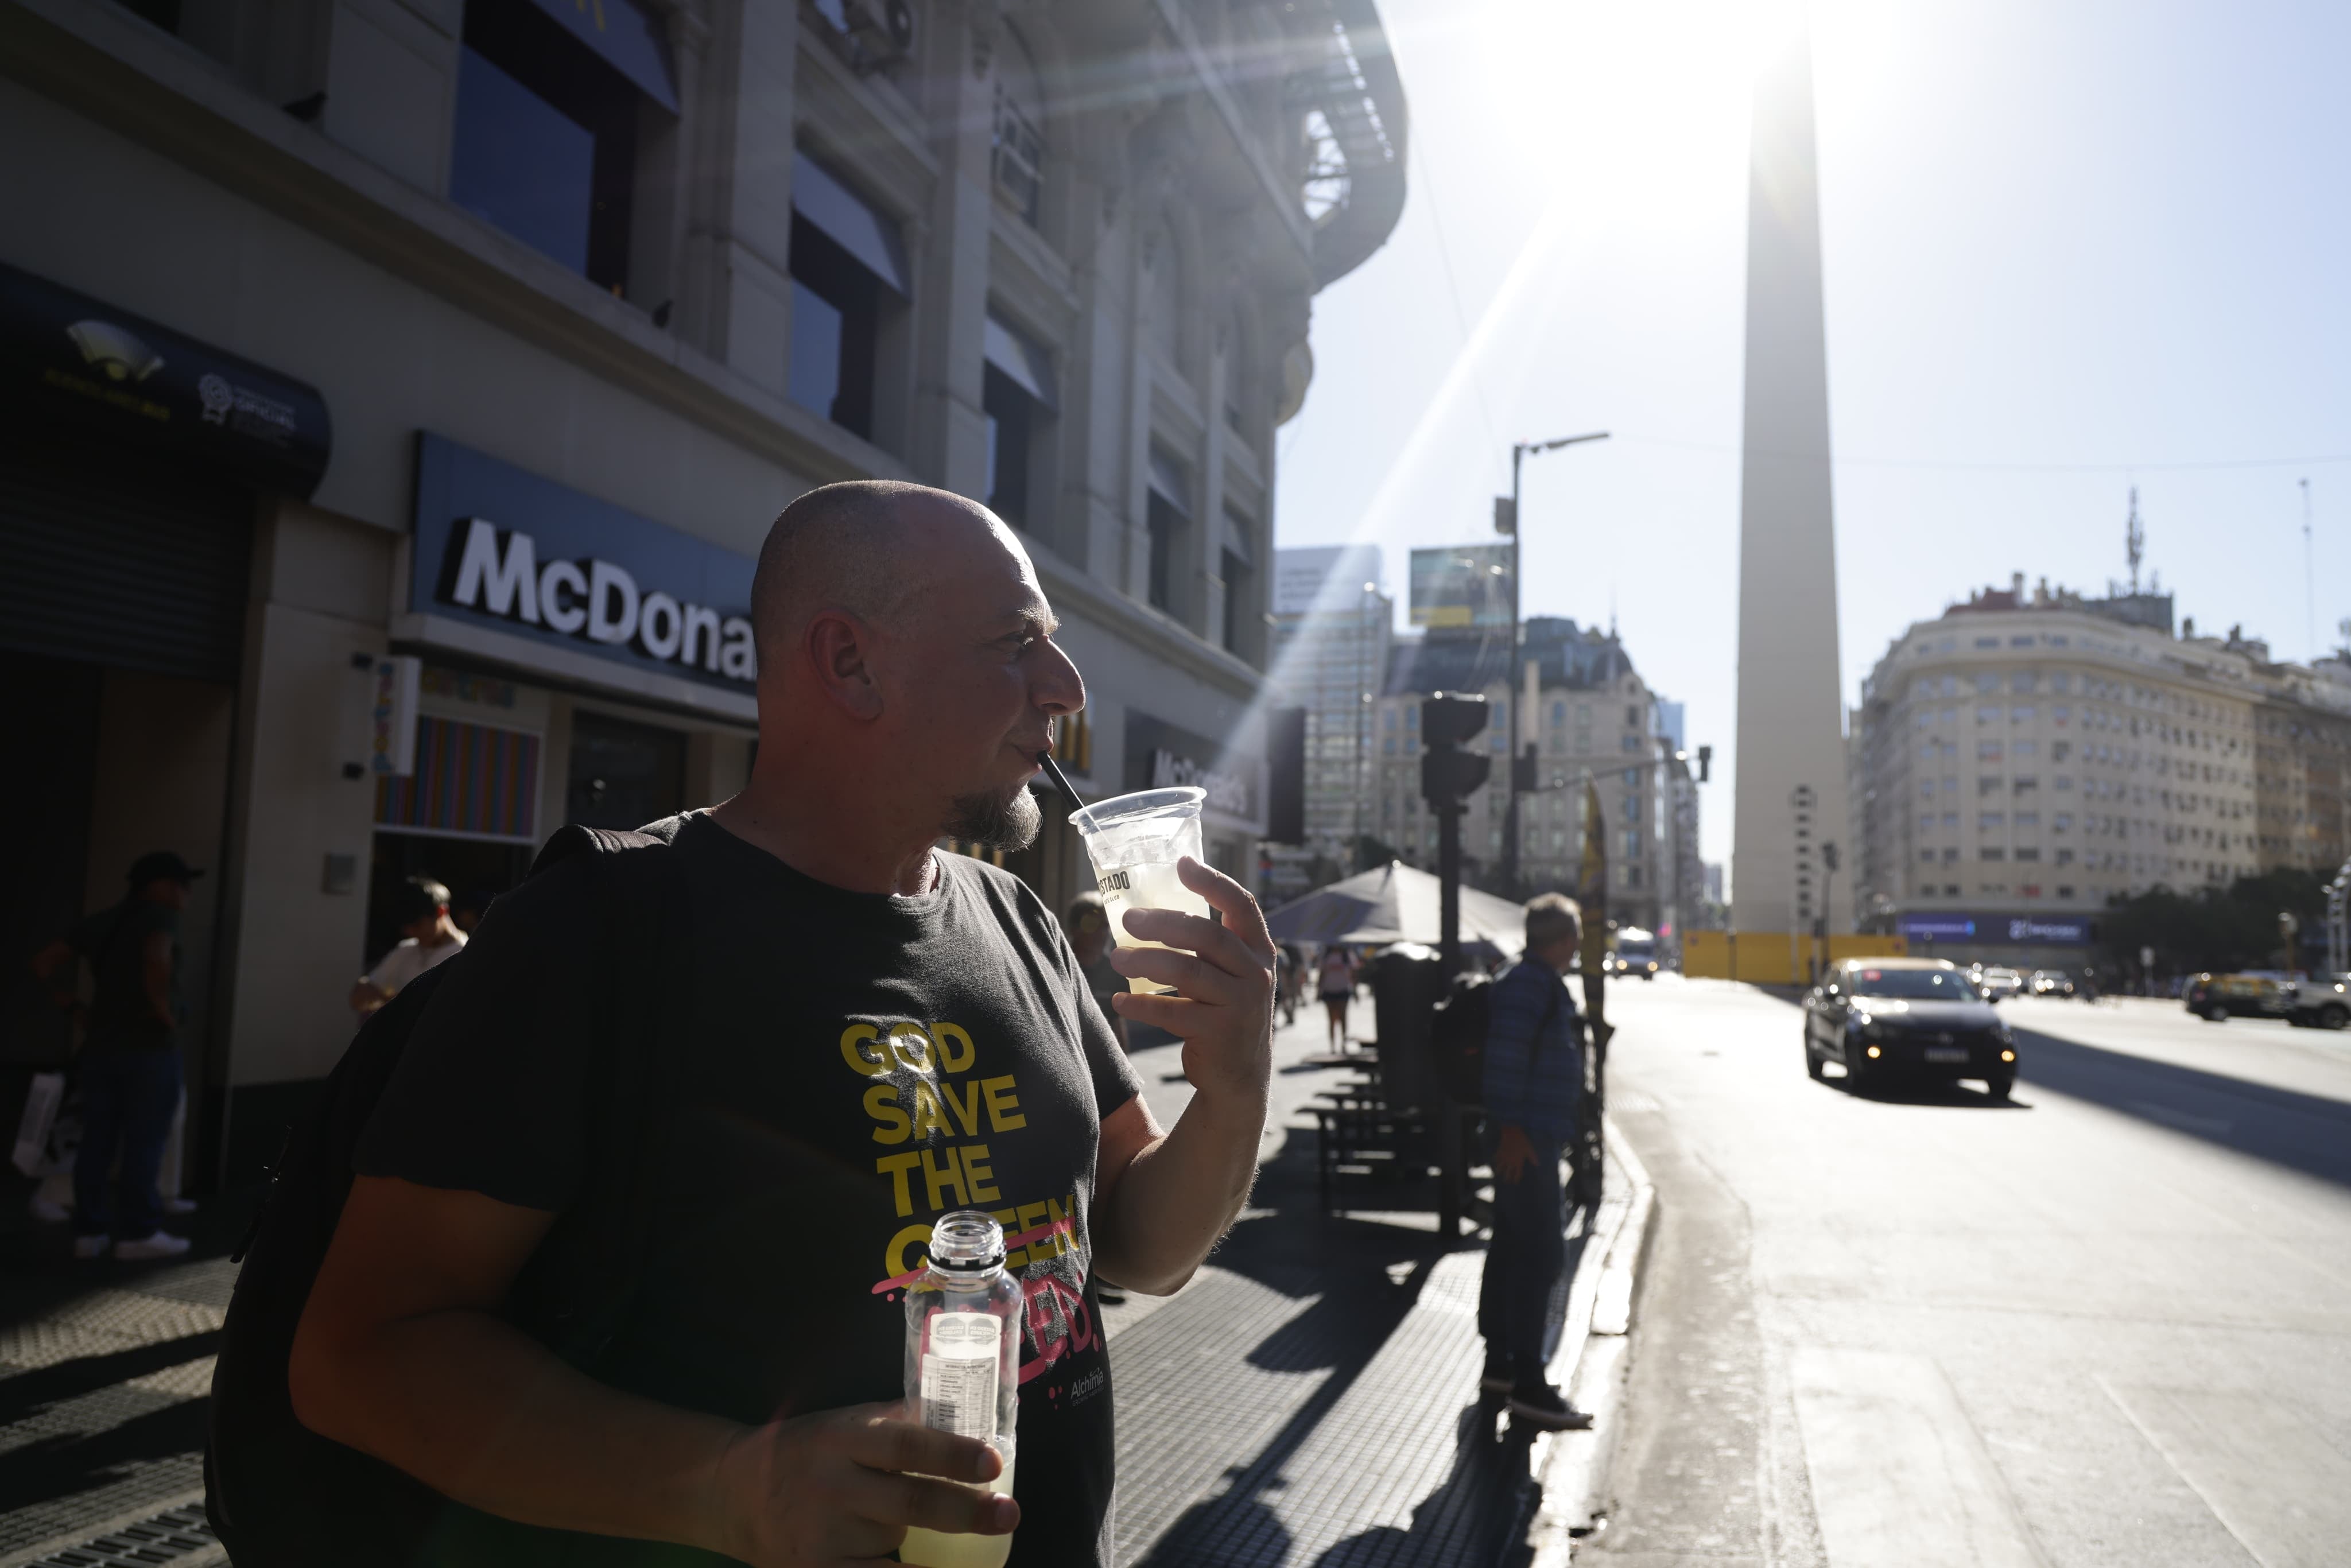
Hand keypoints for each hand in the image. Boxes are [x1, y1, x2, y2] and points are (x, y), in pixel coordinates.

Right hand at [704, 1400, 1014, 1565]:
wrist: (732, 1492)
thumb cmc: (807, 1450)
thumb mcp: (846, 1423)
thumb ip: (900, 1423)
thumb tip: (971, 1421)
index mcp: (843, 1438)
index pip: (905, 1445)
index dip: (952, 1454)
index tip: (992, 1463)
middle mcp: (832, 1486)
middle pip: (910, 1504)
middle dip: (965, 1512)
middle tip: (1007, 1515)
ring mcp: (821, 1537)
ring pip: (892, 1545)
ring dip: (923, 1545)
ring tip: (944, 1538)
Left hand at [1109, 857, 1275, 1106]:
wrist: (1240, 1077)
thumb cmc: (1224, 1011)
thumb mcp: (1231, 974)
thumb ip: (1208, 945)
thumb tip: (1148, 909)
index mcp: (1258, 950)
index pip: (1242, 905)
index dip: (1213, 881)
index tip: (1182, 864)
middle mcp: (1256, 973)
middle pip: (1207, 935)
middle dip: (1162, 923)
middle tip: (1127, 919)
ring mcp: (1241, 1004)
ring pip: (1187, 971)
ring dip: (1145, 961)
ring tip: (1114, 958)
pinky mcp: (1220, 1033)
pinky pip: (1172, 1011)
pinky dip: (1141, 1004)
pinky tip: (1119, 1000)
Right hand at [1494, 1123, 1534, 1185]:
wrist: (1512, 1133)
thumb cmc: (1522, 1141)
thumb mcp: (1529, 1149)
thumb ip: (1533, 1157)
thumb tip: (1537, 1164)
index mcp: (1518, 1162)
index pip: (1517, 1173)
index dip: (1516, 1179)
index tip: (1515, 1183)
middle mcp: (1510, 1162)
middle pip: (1507, 1173)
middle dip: (1507, 1178)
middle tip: (1506, 1182)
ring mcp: (1504, 1158)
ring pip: (1499, 1167)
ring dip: (1498, 1171)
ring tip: (1497, 1174)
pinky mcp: (1499, 1152)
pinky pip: (1496, 1158)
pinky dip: (1495, 1161)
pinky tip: (1494, 1162)